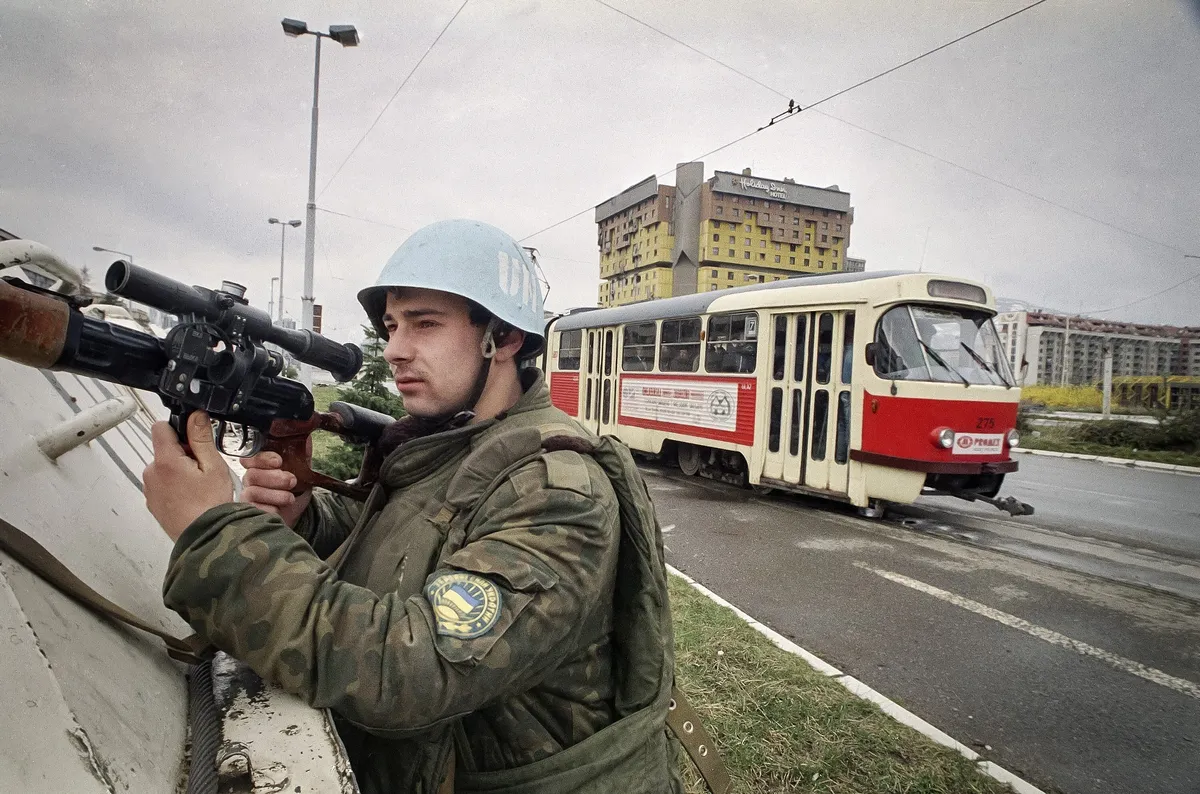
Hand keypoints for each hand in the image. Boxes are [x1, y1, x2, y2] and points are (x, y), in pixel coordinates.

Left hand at [144, 411, 234, 541]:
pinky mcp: (152, 503)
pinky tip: (192, 497)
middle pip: (164, 449)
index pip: (160, 427)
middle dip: (183, 453)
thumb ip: (201, 438)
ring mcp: (150, 489)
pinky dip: (175, 486)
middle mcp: (151, 473)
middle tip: (203, 469)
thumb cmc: (210, 506)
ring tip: (199, 487)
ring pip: (164, 467)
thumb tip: (195, 416)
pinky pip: (162, 485)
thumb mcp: (213, 466)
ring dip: (179, 471)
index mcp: (165, 461)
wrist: (205, 539)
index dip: (178, 428)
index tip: (193, 440)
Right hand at [239, 449, 312, 527]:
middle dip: (274, 478)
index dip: (263, 458)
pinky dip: (270, 510)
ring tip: (290, 498)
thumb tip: (308, 438)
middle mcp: (250, 480)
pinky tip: (279, 510)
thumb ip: (303, 455)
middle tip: (292, 481)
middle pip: (252, 474)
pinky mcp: (249, 514)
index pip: (251, 457)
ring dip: (275, 494)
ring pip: (252, 492)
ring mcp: (247, 498)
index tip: (279, 461)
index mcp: (259, 466)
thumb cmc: (296, 491)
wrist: (297, 515)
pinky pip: (254, 510)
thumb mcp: (303, 472)